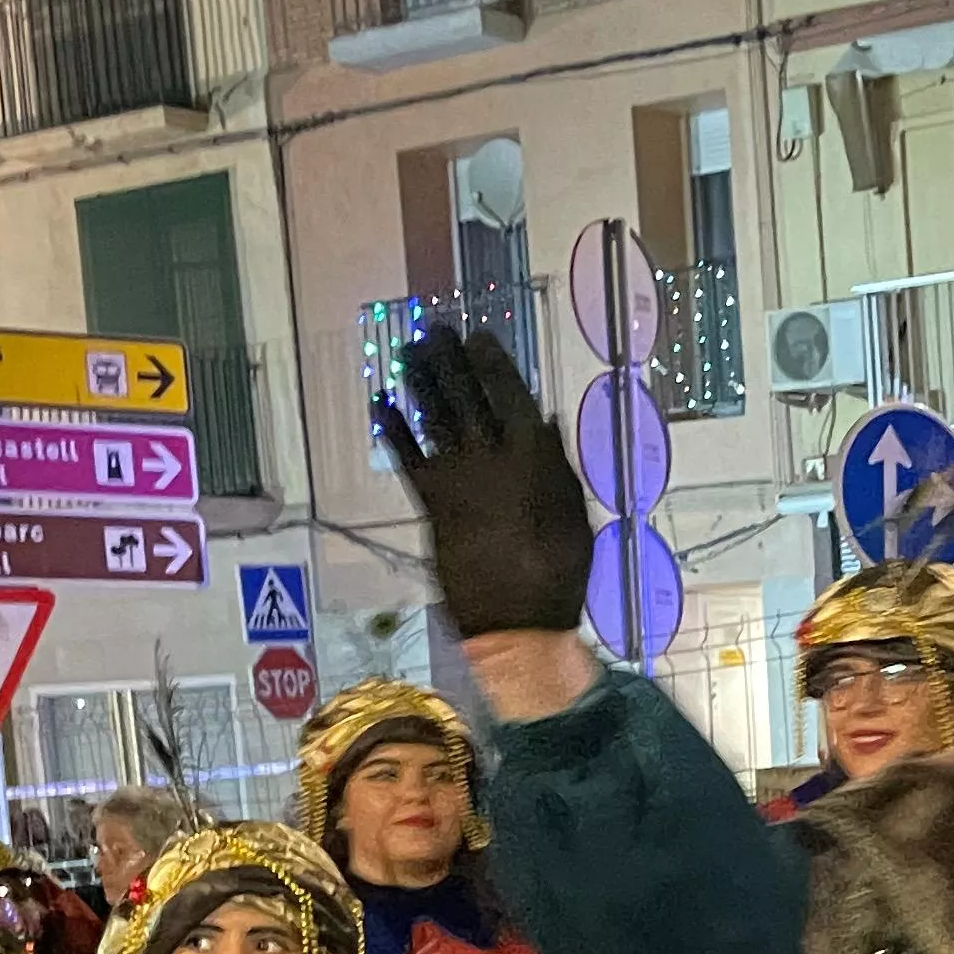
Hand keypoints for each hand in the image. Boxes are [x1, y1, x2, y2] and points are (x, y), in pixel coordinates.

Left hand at [372, 327, 593, 639]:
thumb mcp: (573, 514)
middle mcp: (490, 457)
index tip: (478, 338)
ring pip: (433, 418)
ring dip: (419, 382)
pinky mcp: (431, 504)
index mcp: (533, 456)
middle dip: (448, 360)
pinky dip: (392, 430)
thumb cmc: (558, 572)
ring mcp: (457, 479)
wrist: (517, 622)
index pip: (508, 394)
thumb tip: (542, 419)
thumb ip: (556, 465)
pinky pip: (407, 458)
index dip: (491, 362)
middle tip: (433, 331)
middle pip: (465, 395)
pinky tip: (379, 404)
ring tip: (408, 353)